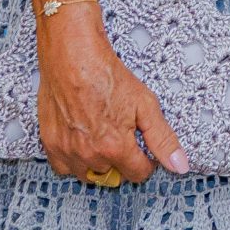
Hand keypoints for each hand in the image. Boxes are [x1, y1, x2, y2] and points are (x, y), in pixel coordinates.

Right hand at [37, 25, 188, 183]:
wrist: (73, 55)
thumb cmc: (107, 74)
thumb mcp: (145, 104)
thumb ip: (162, 139)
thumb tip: (180, 166)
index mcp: (115, 148)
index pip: (137, 174)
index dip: (145, 162)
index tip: (143, 150)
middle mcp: (89, 155)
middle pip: (113, 174)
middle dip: (121, 159)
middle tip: (120, 134)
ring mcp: (67, 151)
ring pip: (88, 173)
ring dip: (97, 162)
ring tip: (102, 137)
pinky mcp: (49, 143)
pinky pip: (64, 168)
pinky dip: (73, 161)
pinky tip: (81, 142)